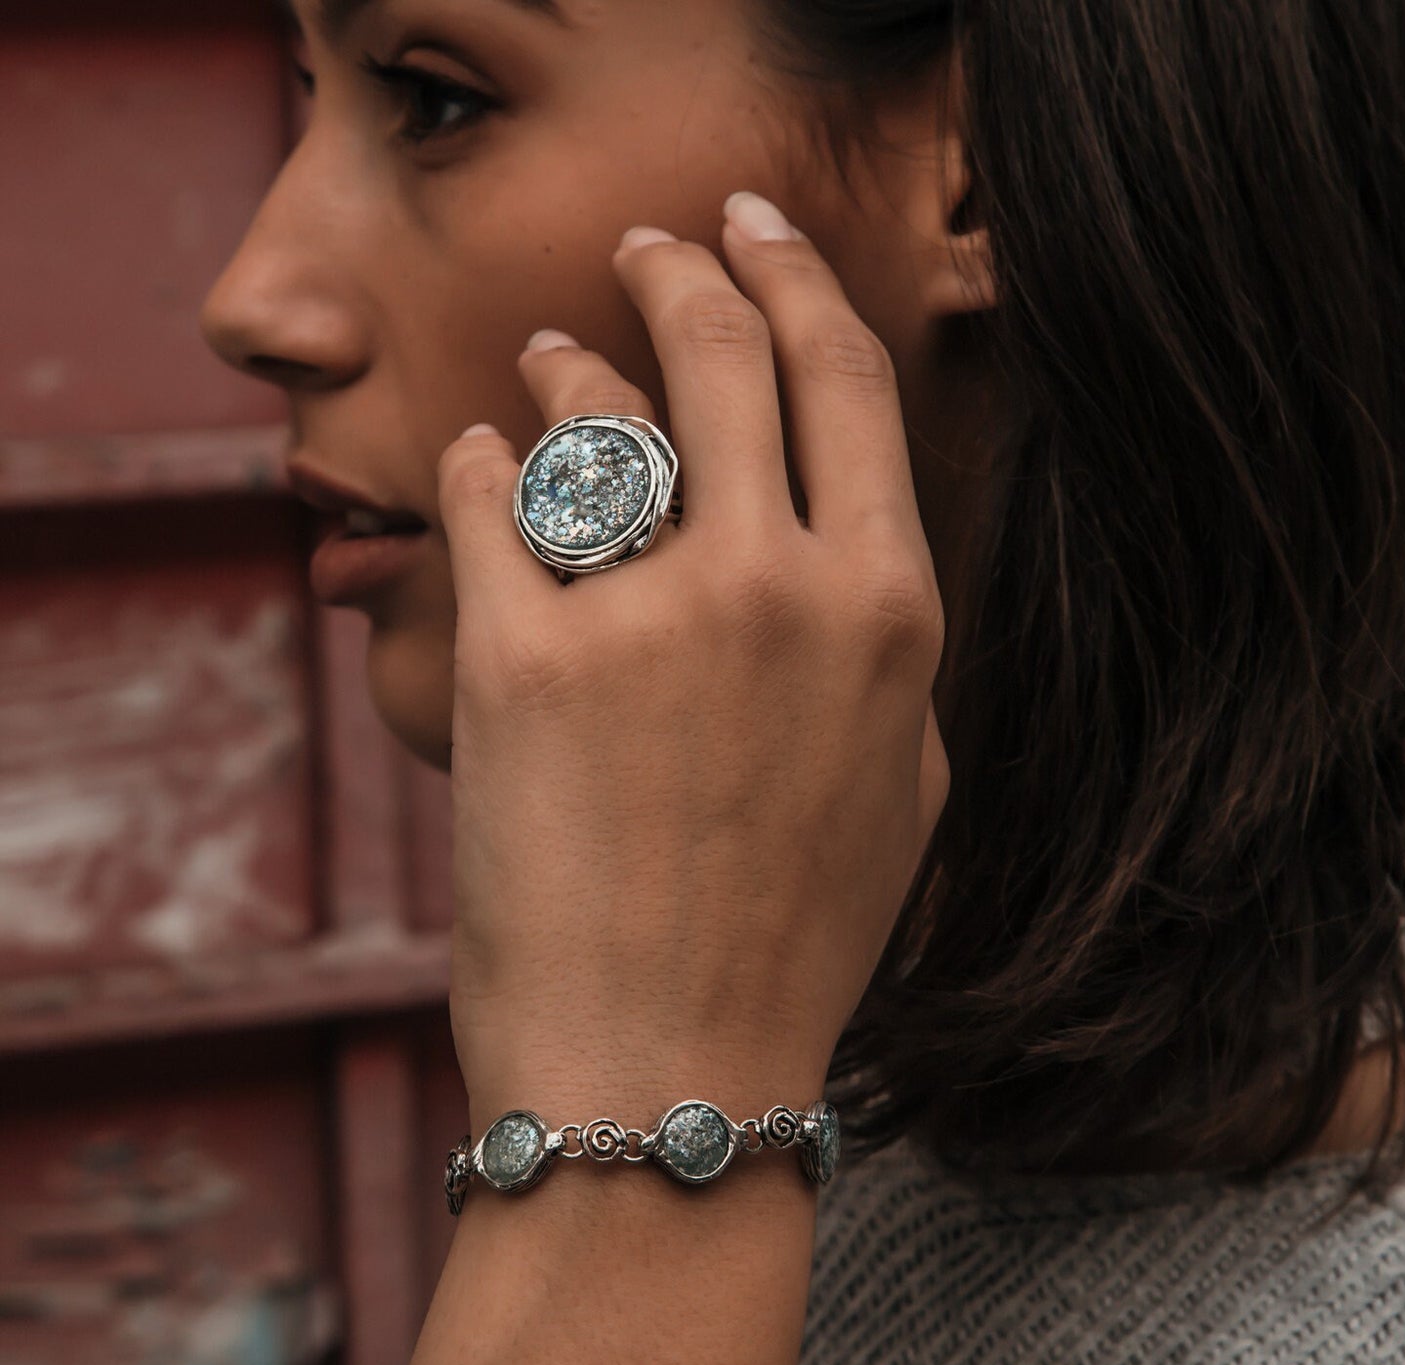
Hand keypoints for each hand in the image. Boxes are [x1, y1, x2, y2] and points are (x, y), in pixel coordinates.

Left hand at [436, 198, 948, 1121]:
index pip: (847, 379)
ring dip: (572, 363)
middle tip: (648, 246)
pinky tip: (483, 465)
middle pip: (727, 350)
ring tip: (556, 358)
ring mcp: (648, 621)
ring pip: (598, 408)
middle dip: (682, 270)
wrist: (669, 1067)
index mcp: (889, 612)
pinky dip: (480, 467)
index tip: (756, 234)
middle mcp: (781, 589)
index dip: (796, 279)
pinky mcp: (520, 663)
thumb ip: (883, 646)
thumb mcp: (901, 785)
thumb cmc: (792, 936)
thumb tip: (838, 540)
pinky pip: (487, 499)